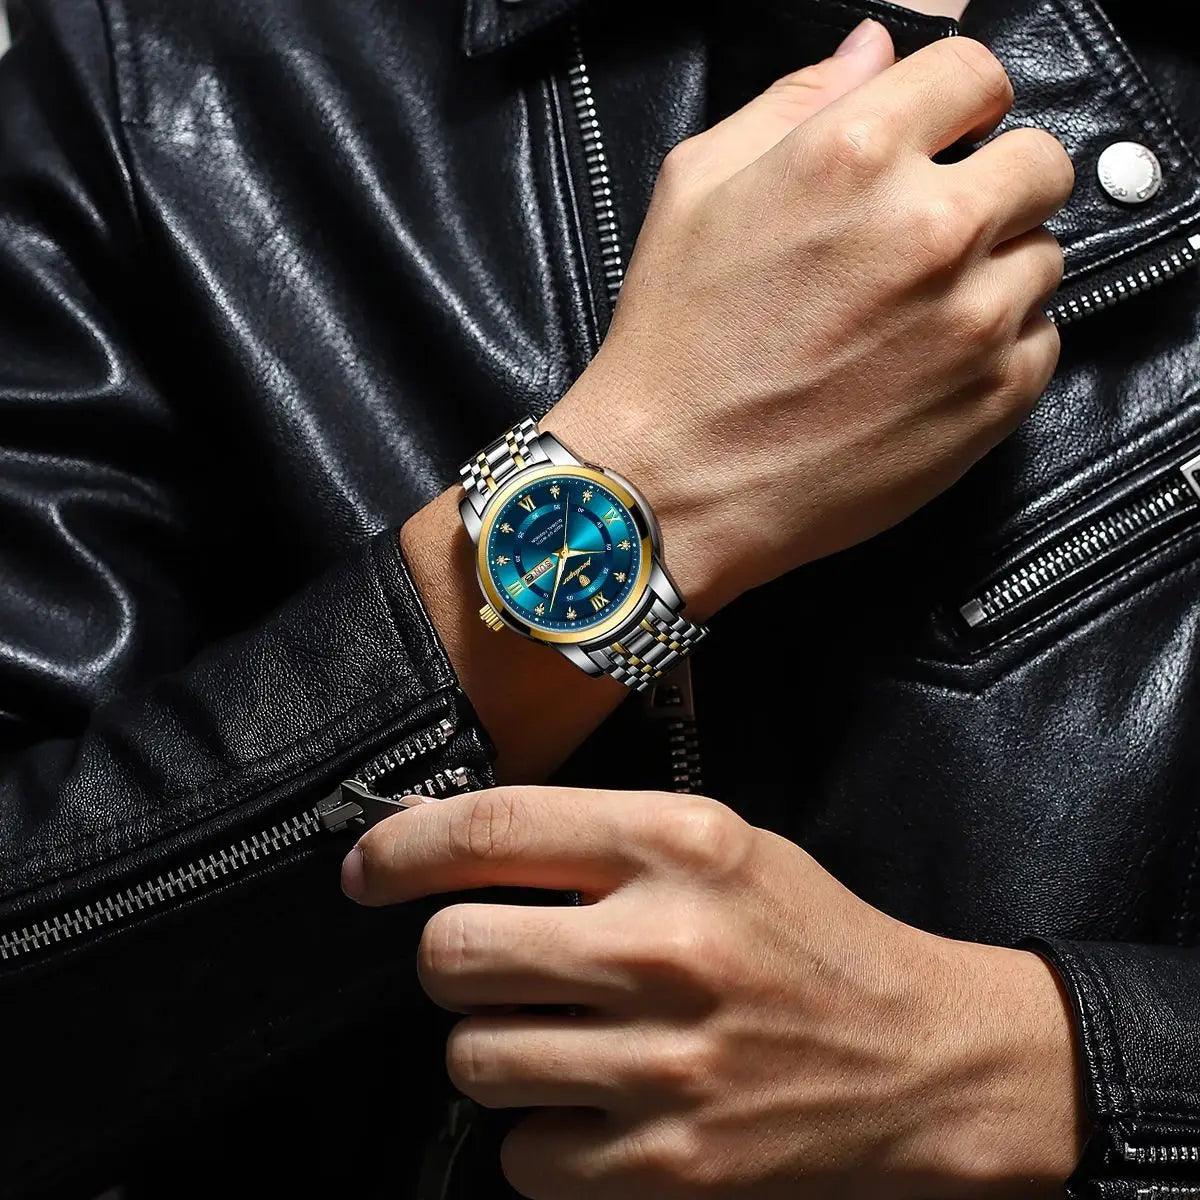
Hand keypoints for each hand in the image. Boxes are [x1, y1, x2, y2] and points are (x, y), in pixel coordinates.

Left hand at [342, 786, 1085, 1198]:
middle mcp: (666, 946)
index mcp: (679, 846)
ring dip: (495, 1048)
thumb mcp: (720, 847)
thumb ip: (592, 839)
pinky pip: (523, 1155)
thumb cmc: (811, 939)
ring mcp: (666, 1064)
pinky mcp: (671, 1166)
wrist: (924, 1060)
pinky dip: (541, 1134)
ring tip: (561, 1037)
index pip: (494, 830)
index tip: (368, 870)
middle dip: (450, 960)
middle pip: (453, 953)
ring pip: (473, 1058)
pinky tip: (597, 1104)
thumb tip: (447, 841)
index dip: (403, 848)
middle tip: (494, 966)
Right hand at [543, 25, 1072, 615]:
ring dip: (996, 269)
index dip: (957, 102)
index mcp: (855, 155)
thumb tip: (874, 48)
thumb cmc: (673, 340)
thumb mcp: (695, 189)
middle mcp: (932, 229)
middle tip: (934, 227)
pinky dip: (1000, 344)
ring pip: (1045, 255)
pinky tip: (929, 364)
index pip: (977, 72)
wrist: (675, 483)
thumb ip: (793, 100)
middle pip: (1040, 161)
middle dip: (993, 181)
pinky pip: (1042, 340)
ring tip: (919, 311)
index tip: (941, 136)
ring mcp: (973, 320)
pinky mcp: (993, 399)